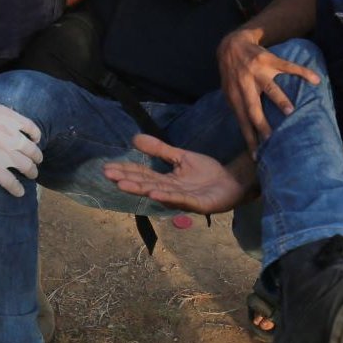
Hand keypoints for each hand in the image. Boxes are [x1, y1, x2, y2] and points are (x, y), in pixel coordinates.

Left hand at [0, 82, 42, 204]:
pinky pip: (30, 126)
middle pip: (25, 165)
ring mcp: (7, 130)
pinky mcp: (9, 115)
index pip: (9, 181)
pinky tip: (35, 139)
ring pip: (31, 148)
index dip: (17, 189)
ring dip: (37, 156)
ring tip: (37, 159)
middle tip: (32, 174)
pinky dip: (36, 134)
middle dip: (31, 172)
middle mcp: (1, 148)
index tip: (20, 192)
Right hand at [102, 134, 247, 213]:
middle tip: (108, 175)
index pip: (142, 174)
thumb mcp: (181, 157)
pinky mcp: (199, 204)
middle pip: (146, 184)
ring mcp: (184, 199)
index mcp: (167, 181)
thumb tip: (135, 138)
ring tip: (123, 185)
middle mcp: (171, 192)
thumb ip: (160, 149)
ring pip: (159, 193)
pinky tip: (154, 194)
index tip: (107, 167)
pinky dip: (167, 198)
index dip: (126, 170)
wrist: (234, 182)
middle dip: (127, 180)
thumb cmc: (207, 173)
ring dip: (140, 190)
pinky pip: (181, 201)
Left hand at [216, 29, 320, 152]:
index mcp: (235, 95)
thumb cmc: (231, 73)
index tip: (256, 154)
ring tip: (290, 111)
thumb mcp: (228, 90)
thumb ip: (237, 107)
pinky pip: (288, 66)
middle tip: (270, 138)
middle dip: (261, 123)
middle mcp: (244, 84)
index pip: (242, 120)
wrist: (231, 44)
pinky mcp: (269, 59)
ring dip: (279, 99)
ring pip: (269, 87)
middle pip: (252, 107)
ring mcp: (257, 71)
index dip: (248, 137)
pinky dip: (303, 72)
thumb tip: (247, 131)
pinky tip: (315, 79)